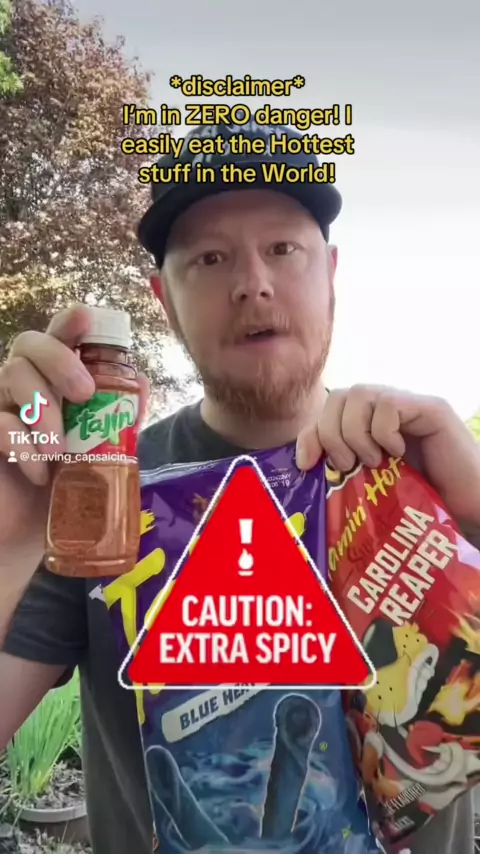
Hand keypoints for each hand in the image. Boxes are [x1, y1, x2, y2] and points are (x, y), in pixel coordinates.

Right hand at [0, 305, 148, 556]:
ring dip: (45, 409)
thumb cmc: (62, 490)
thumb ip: (115, 421)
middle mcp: (20, 388)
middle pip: (29, 343)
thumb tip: (142, 386)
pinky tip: (40, 474)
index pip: (56, 339)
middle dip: (60, 359)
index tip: (86, 316)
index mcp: (50, 385)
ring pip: (12, 374)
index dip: (68, 323)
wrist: (24, 537)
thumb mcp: (97, 455)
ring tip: (61, 451)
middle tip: (85, 392)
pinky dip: (24, 446)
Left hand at [296, 385, 479, 525]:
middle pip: (339, 396)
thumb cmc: (424, 504)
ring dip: (354, 432)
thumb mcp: (371, 487)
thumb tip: (305, 468)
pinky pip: (389, 404)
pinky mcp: (431, 409)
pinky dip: (383, 431)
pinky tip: (397, 453)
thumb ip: (344, 472)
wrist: (471, 509)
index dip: (310, 433)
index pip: (327, 410)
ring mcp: (410, 405)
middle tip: (345, 465)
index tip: (307, 464)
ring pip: (360, 394)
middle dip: (330, 433)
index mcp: (370, 424)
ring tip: (370, 462)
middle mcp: (388, 409)